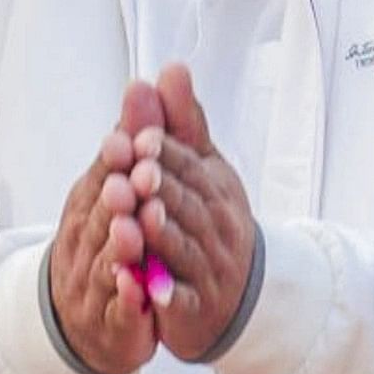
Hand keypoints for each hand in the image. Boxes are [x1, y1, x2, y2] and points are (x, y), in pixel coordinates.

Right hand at [46, 85, 162, 373]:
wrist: (86, 320)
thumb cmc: (107, 243)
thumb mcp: (121, 187)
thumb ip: (138, 138)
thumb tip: (145, 82)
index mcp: (90, 205)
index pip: (101, 177)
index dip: (114, 161)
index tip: (128, 139)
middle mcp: (85, 240)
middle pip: (99, 217)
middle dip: (115, 197)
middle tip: (134, 180)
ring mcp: (92, 282)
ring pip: (104, 261)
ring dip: (117, 245)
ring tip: (132, 228)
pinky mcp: (108, 320)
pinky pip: (114, 309)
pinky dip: (123, 298)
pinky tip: (134, 287)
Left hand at [128, 64, 260, 362]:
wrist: (238, 292)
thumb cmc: (211, 219)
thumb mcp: (203, 168)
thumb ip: (182, 122)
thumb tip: (171, 67)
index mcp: (215, 190)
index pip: (188, 167)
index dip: (163, 153)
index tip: (139, 137)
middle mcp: (215, 227)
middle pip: (184, 205)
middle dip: (159, 188)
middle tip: (134, 173)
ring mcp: (207, 268)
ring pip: (182, 249)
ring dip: (159, 235)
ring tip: (138, 219)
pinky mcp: (195, 306)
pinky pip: (181, 299)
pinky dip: (165, 294)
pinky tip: (148, 288)